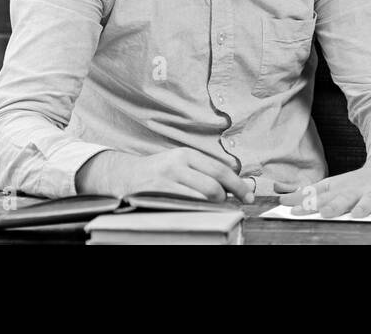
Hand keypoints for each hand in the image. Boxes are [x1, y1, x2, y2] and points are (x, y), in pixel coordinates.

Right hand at [77, 148, 255, 202]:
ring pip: (199, 200)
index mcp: (186, 154)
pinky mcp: (154, 197)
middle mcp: (175, 165)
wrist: (122, 175)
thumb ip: (203, 170)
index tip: (249, 197)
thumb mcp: (179, 162)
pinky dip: (195, 213)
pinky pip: (182, 209)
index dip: (238, 185)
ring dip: (211, 209)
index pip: (220, 170)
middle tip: (228, 206)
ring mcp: (163, 182)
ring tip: (213, 211)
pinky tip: (197, 215)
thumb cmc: (157, 171)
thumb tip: (232, 185)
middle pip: (212, 187)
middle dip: (224, 200)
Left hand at [278, 150, 370, 218]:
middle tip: (324, 214)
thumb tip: (282, 198)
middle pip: (343, 198)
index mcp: (340, 188)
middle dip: (334, 206)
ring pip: (369, 201)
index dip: (307, 204)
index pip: (321, 197)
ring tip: (357, 215)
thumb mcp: (332, 186)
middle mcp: (356, 189)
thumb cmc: (355, 183)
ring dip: (363, 207)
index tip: (292, 212)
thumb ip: (308, 194)